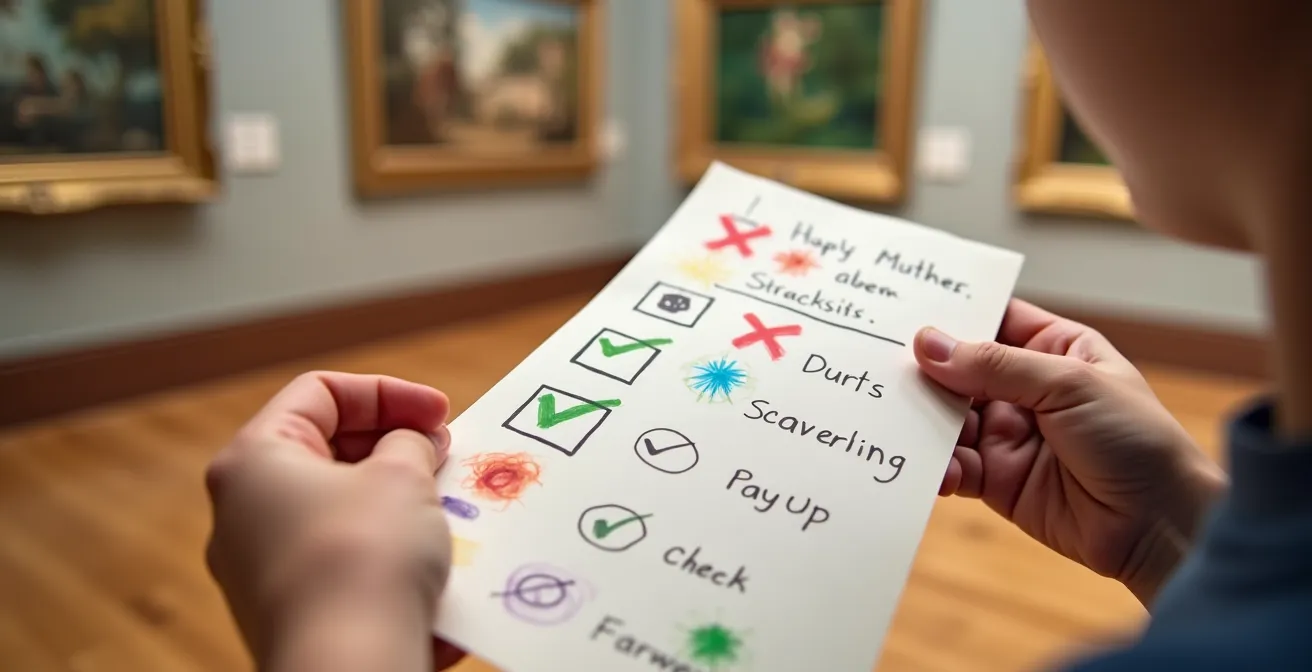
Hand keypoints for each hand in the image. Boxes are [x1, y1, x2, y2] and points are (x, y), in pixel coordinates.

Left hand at [204, 371, 466, 671]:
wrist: (347, 667)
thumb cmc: (364, 559)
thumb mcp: (402, 475)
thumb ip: (408, 443)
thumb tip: (408, 445)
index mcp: (254, 460)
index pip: (320, 393)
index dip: (388, 393)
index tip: (439, 414)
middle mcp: (242, 513)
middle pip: (326, 453)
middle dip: (394, 450)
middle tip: (445, 458)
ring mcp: (261, 569)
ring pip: (340, 513)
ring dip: (398, 505)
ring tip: (448, 512)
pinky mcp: (290, 613)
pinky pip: (344, 567)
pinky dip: (388, 557)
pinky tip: (434, 569)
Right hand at [913, 300, 1226, 606]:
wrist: (1160, 524)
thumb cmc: (1137, 440)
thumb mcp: (1069, 384)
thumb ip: (995, 365)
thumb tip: (929, 344)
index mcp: (1053, 349)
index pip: (992, 320)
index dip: (952, 315)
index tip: (902, 309)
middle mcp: (1025, 388)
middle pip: (959, 370)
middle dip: (925, 371)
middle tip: (881, 367)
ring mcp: (1009, 434)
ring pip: (948, 419)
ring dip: (925, 422)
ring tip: (900, 422)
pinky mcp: (996, 480)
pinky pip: (954, 466)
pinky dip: (939, 468)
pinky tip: (938, 471)